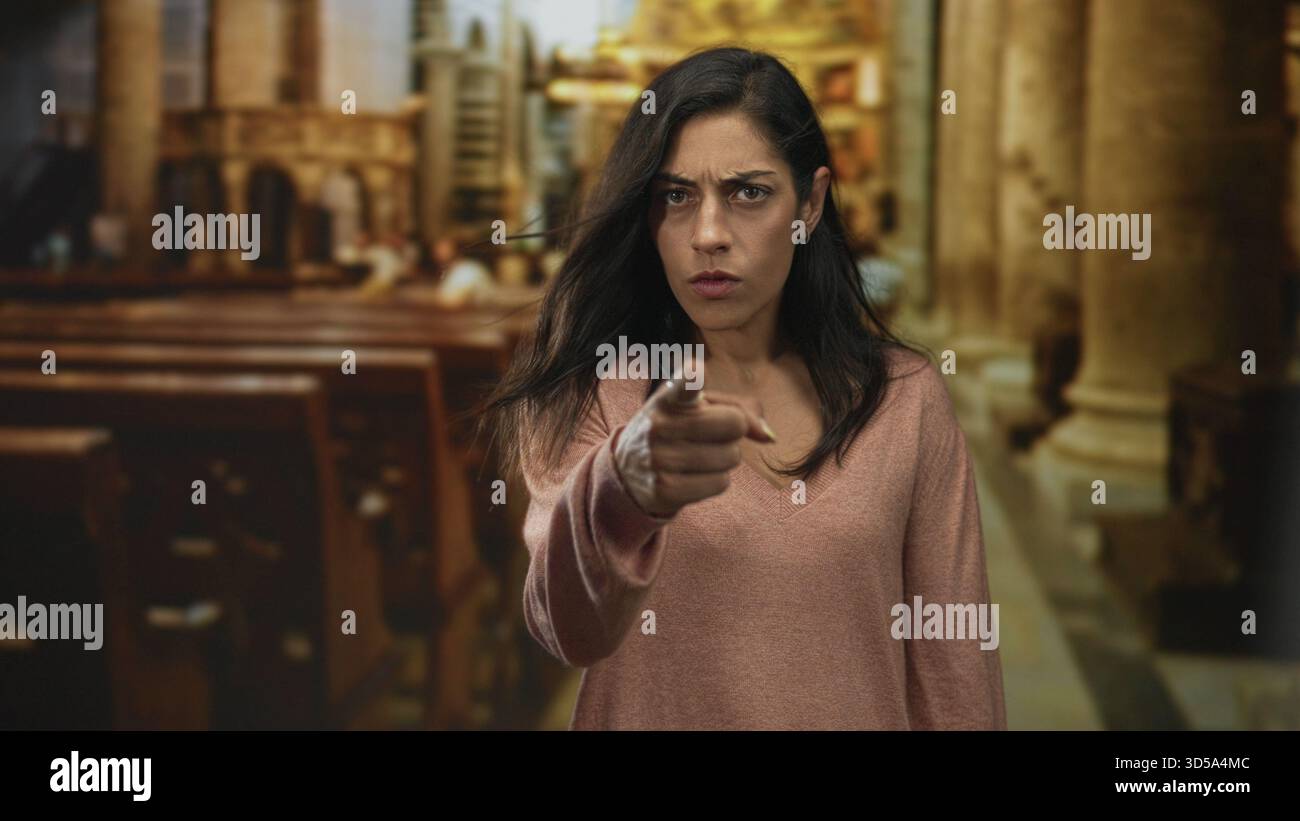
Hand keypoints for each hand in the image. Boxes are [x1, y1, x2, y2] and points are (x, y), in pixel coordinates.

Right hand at [613, 368, 775, 517]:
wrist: (629, 472)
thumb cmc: (676, 430)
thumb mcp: (699, 408)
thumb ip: (740, 409)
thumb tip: (768, 437)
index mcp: (668, 397)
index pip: (683, 384)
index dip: (692, 379)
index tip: (695, 372)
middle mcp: (659, 425)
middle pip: (734, 424)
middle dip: (731, 431)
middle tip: (707, 434)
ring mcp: (659, 459)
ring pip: (731, 457)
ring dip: (724, 459)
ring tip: (696, 456)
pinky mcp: (665, 490)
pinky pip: (721, 483)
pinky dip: (715, 480)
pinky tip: (692, 476)